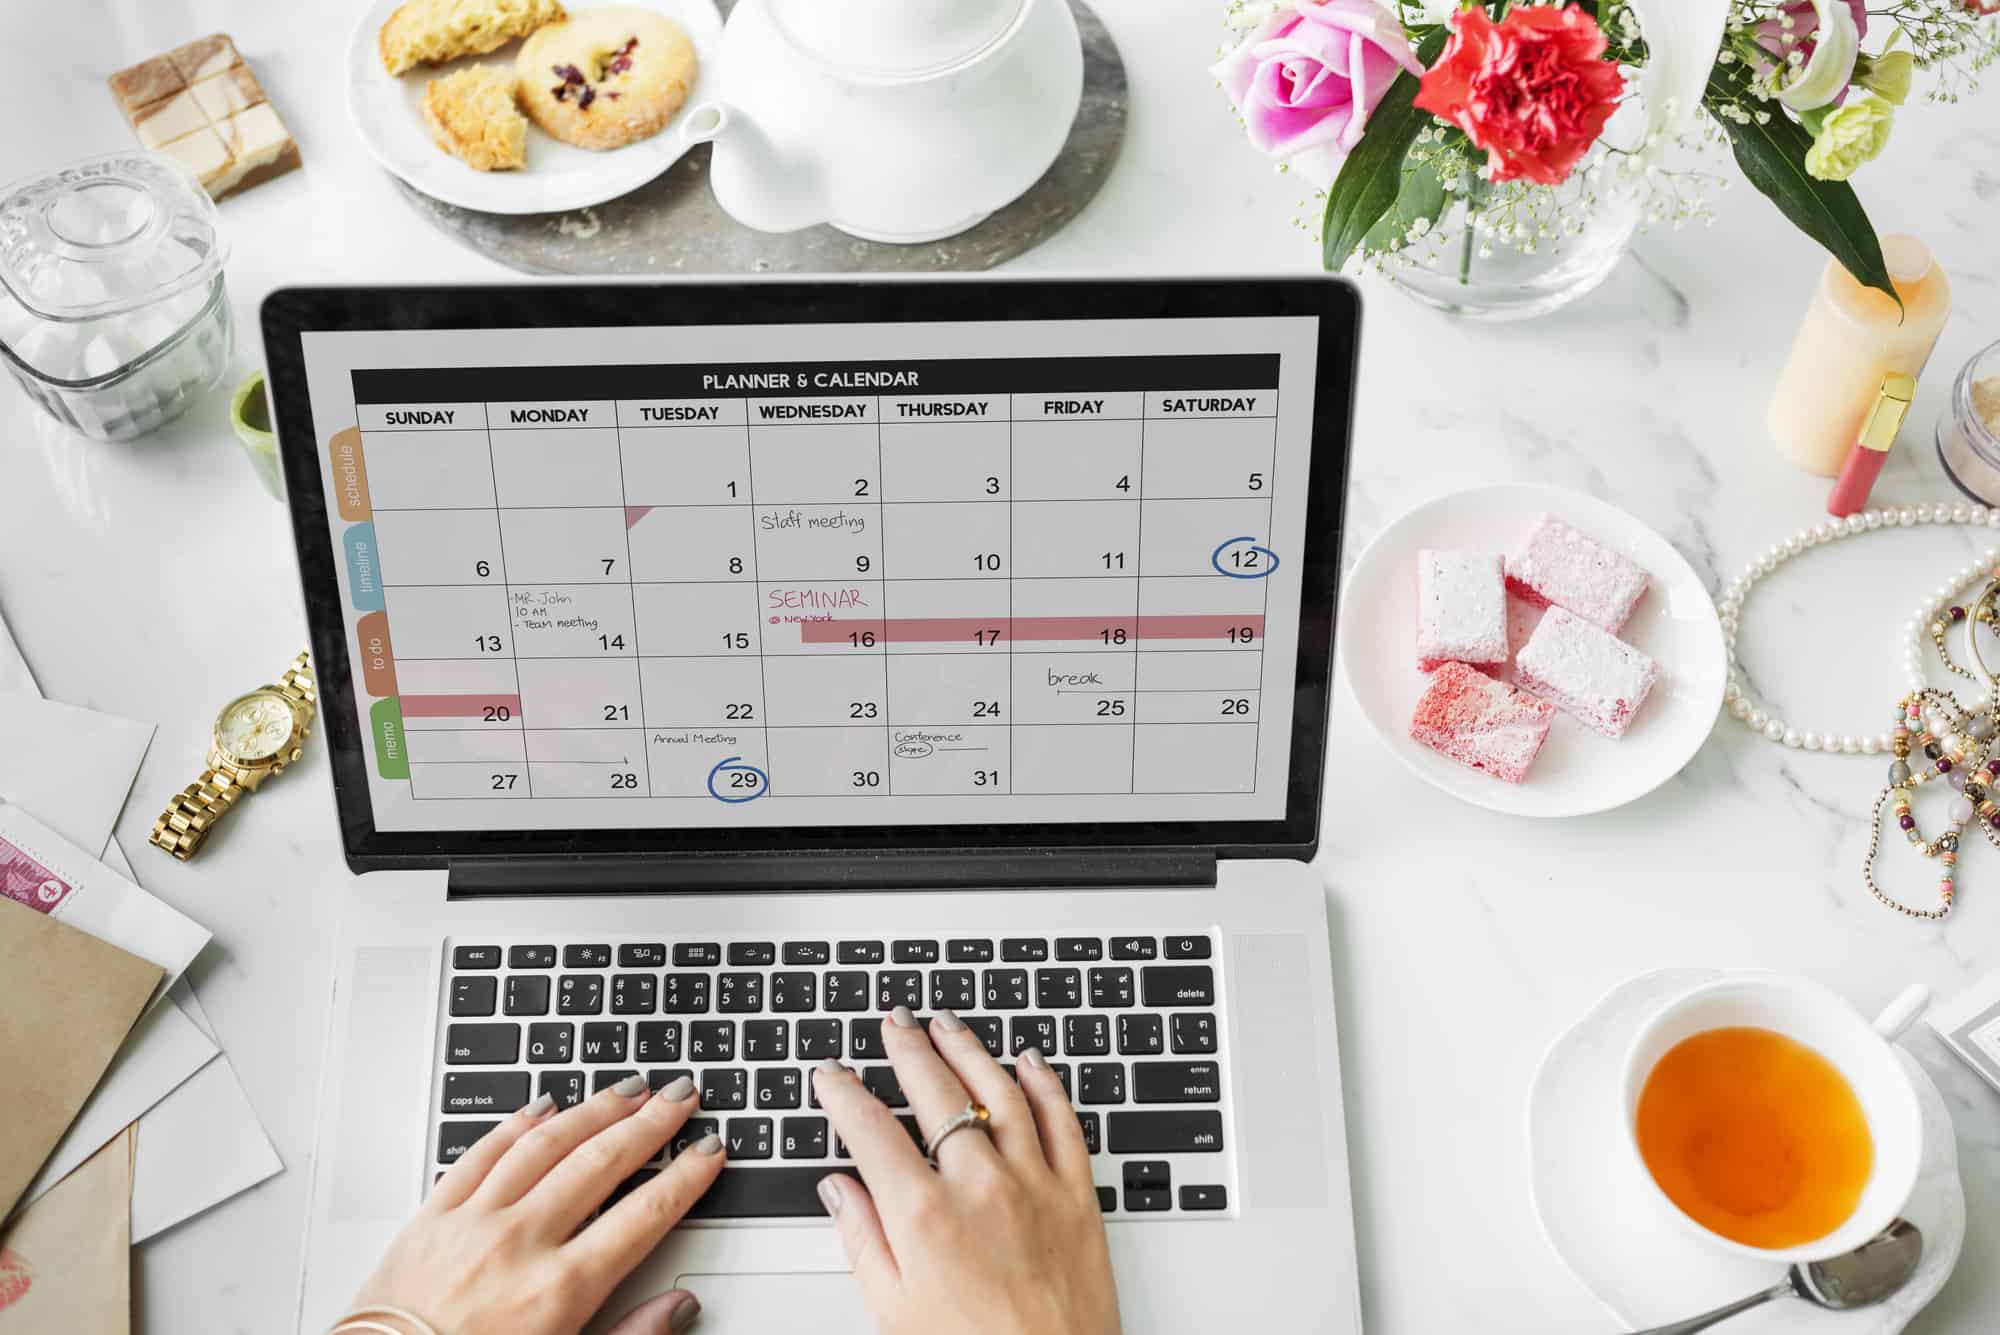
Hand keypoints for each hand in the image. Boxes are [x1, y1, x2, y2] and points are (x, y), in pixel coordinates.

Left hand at [346, 1074, 723, 1334]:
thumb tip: (680, 1307)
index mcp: (560, 1291)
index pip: (644, 1216)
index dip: (685, 1178)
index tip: (708, 1152)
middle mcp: (519, 1245)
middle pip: (601, 1164)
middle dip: (650, 1124)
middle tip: (682, 1097)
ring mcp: (471, 1224)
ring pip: (545, 1145)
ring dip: (594, 1111)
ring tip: (628, 1089)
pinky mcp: (430, 1218)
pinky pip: (480, 1154)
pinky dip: (517, 1125)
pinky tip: (544, 1107)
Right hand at [813, 1007, 1121, 1334]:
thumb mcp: (894, 1310)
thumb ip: (863, 1241)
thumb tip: (839, 1190)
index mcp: (923, 1215)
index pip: (871, 1128)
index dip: (844, 1092)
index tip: (832, 1074)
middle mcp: (979, 1186)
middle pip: (936, 1091)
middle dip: (908, 1047)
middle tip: (895, 1022)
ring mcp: (1033, 1184)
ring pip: (999, 1089)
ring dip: (969, 1048)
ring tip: (948, 1023)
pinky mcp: (1078, 1195)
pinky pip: (1063, 1120)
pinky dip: (1044, 1083)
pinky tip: (1028, 1061)